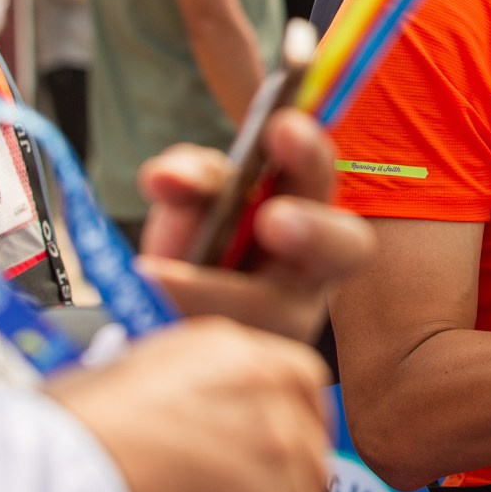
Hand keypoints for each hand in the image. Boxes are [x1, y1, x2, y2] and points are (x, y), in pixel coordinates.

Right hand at [47, 316, 334, 491]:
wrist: (57, 471)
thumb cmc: (69, 432)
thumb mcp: (136, 381)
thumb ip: (187, 404)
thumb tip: (193, 444)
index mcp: (236, 350)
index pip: (296, 388)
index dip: (277, 437)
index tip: (256, 469)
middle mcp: (270, 391)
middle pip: (301, 454)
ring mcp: (281, 450)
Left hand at [133, 107, 372, 342]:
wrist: (162, 317)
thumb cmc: (198, 243)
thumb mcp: (192, 201)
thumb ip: (190, 179)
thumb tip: (168, 176)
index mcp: (304, 210)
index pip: (320, 178)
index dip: (308, 153)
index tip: (280, 126)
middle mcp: (310, 272)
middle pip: (344, 249)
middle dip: (314, 229)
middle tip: (275, 218)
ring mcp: (285, 326)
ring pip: (277, 313)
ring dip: (220, 292)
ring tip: (159, 277)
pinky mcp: (253, 365)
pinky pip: (231, 353)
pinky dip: (178, 324)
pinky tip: (146, 309)